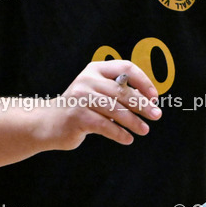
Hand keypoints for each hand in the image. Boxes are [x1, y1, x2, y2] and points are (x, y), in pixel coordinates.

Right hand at [41, 60, 161, 149]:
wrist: (48, 122)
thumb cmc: (81, 108)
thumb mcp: (98, 92)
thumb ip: (119, 91)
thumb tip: (150, 101)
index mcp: (96, 69)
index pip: (126, 67)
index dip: (143, 81)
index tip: (154, 97)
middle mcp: (88, 79)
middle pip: (123, 90)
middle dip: (142, 104)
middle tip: (156, 115)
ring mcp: (81, 97)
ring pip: (115, 110)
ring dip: (134, 122)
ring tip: (144, 130)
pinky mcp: (77, 116)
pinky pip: (105, 126)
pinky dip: (119, 133)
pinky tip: (128, 139)